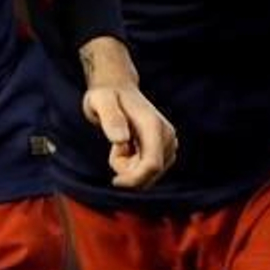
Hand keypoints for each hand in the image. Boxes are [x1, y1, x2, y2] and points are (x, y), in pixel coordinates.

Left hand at [78, 37, 176, 188]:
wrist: (116, 88)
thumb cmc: (105, 95)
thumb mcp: (99, 101)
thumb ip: (109, 118)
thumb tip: (121, 140)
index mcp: (153, 126)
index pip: (152, 165)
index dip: (134, 179)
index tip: (115, 181)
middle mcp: (167, 136)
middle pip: (151, 173)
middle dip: (128, 170)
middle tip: (115, 148)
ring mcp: (169, 144)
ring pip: (150, 174)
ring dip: (130, 167)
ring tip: (121, 144)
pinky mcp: (166, 150)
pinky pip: (149, 171)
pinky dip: (135, 165)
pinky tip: (128, 147)